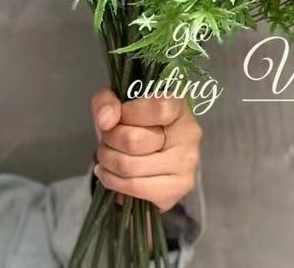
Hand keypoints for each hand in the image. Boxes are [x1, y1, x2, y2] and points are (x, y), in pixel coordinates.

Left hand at [90, 87, 200, 211]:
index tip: (114, 118)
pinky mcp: (174, 191)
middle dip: (109, 140)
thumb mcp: (117, 102)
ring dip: (107, 162)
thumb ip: (107, 102)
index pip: (157, 109)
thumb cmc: (135, 122)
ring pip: (130, 167)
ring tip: (106, 156)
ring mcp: (184, 167)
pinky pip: (134, 188)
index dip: (128, 114)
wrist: (149, 151)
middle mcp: (188, 136)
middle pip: (134, 140)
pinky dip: (112, 181)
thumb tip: (105, 121)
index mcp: (178, 107)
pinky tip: (110, 173)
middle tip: (106, 139)